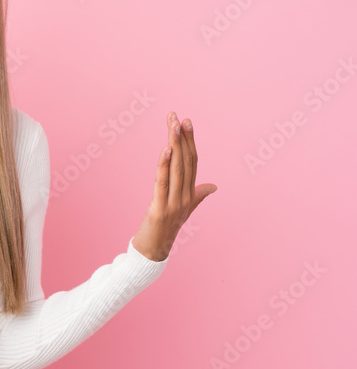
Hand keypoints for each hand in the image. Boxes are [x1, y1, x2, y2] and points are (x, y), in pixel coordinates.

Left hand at [132, 112, 217, 261]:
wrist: (154, 252)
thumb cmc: (165, 229)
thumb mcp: (183, 209)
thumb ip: (198, 196)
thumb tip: (213, 186)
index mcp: (190, 193)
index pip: (192, 161)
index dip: (190, 141)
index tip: (186, 122)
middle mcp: (185, 196)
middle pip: (186, 161)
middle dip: (182, 137)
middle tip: (178, 116)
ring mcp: (174, 203)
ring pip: (176, 168)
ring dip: (174, 145)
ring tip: (172, 125)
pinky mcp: (160, 209)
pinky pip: (163, 183)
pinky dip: (164, 165)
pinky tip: (165, 149)